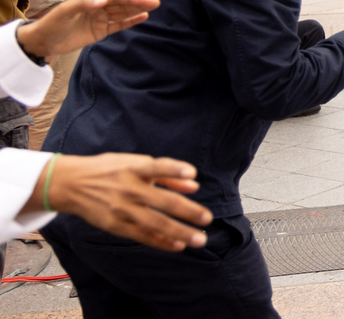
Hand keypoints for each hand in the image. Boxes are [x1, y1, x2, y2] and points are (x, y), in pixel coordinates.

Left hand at [17, 0, 159, 57]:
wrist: (43, 41)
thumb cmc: (52, 24)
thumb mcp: (65, 11)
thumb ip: (84, 3)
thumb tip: (104, 0)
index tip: (143, 0)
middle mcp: (98, 6)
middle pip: (122, 4)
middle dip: (138, 2)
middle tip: (155, 2)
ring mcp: (101, 19)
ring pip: (123, 13)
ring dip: (137, 10)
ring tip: (153, 7)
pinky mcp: (101, 31)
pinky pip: (119, 25)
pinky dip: (130, 21)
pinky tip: (142, 17)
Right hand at [26, 153, 212, 251]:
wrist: (71, 184)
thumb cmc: (110, 170)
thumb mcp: (135, 163)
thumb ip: (166, 174)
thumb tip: (194, 184)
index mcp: (134, 168)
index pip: (157, 167)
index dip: (174, 170)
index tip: (192, 174)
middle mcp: (129, 188)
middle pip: (162, 201)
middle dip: (187, 211)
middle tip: (207, 219)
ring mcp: (121, 209)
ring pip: (155, 223)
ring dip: (179, 232)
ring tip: (200, 240)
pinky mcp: (115, 225)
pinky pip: (141, 235)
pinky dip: (161, 241)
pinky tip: (178, 245)